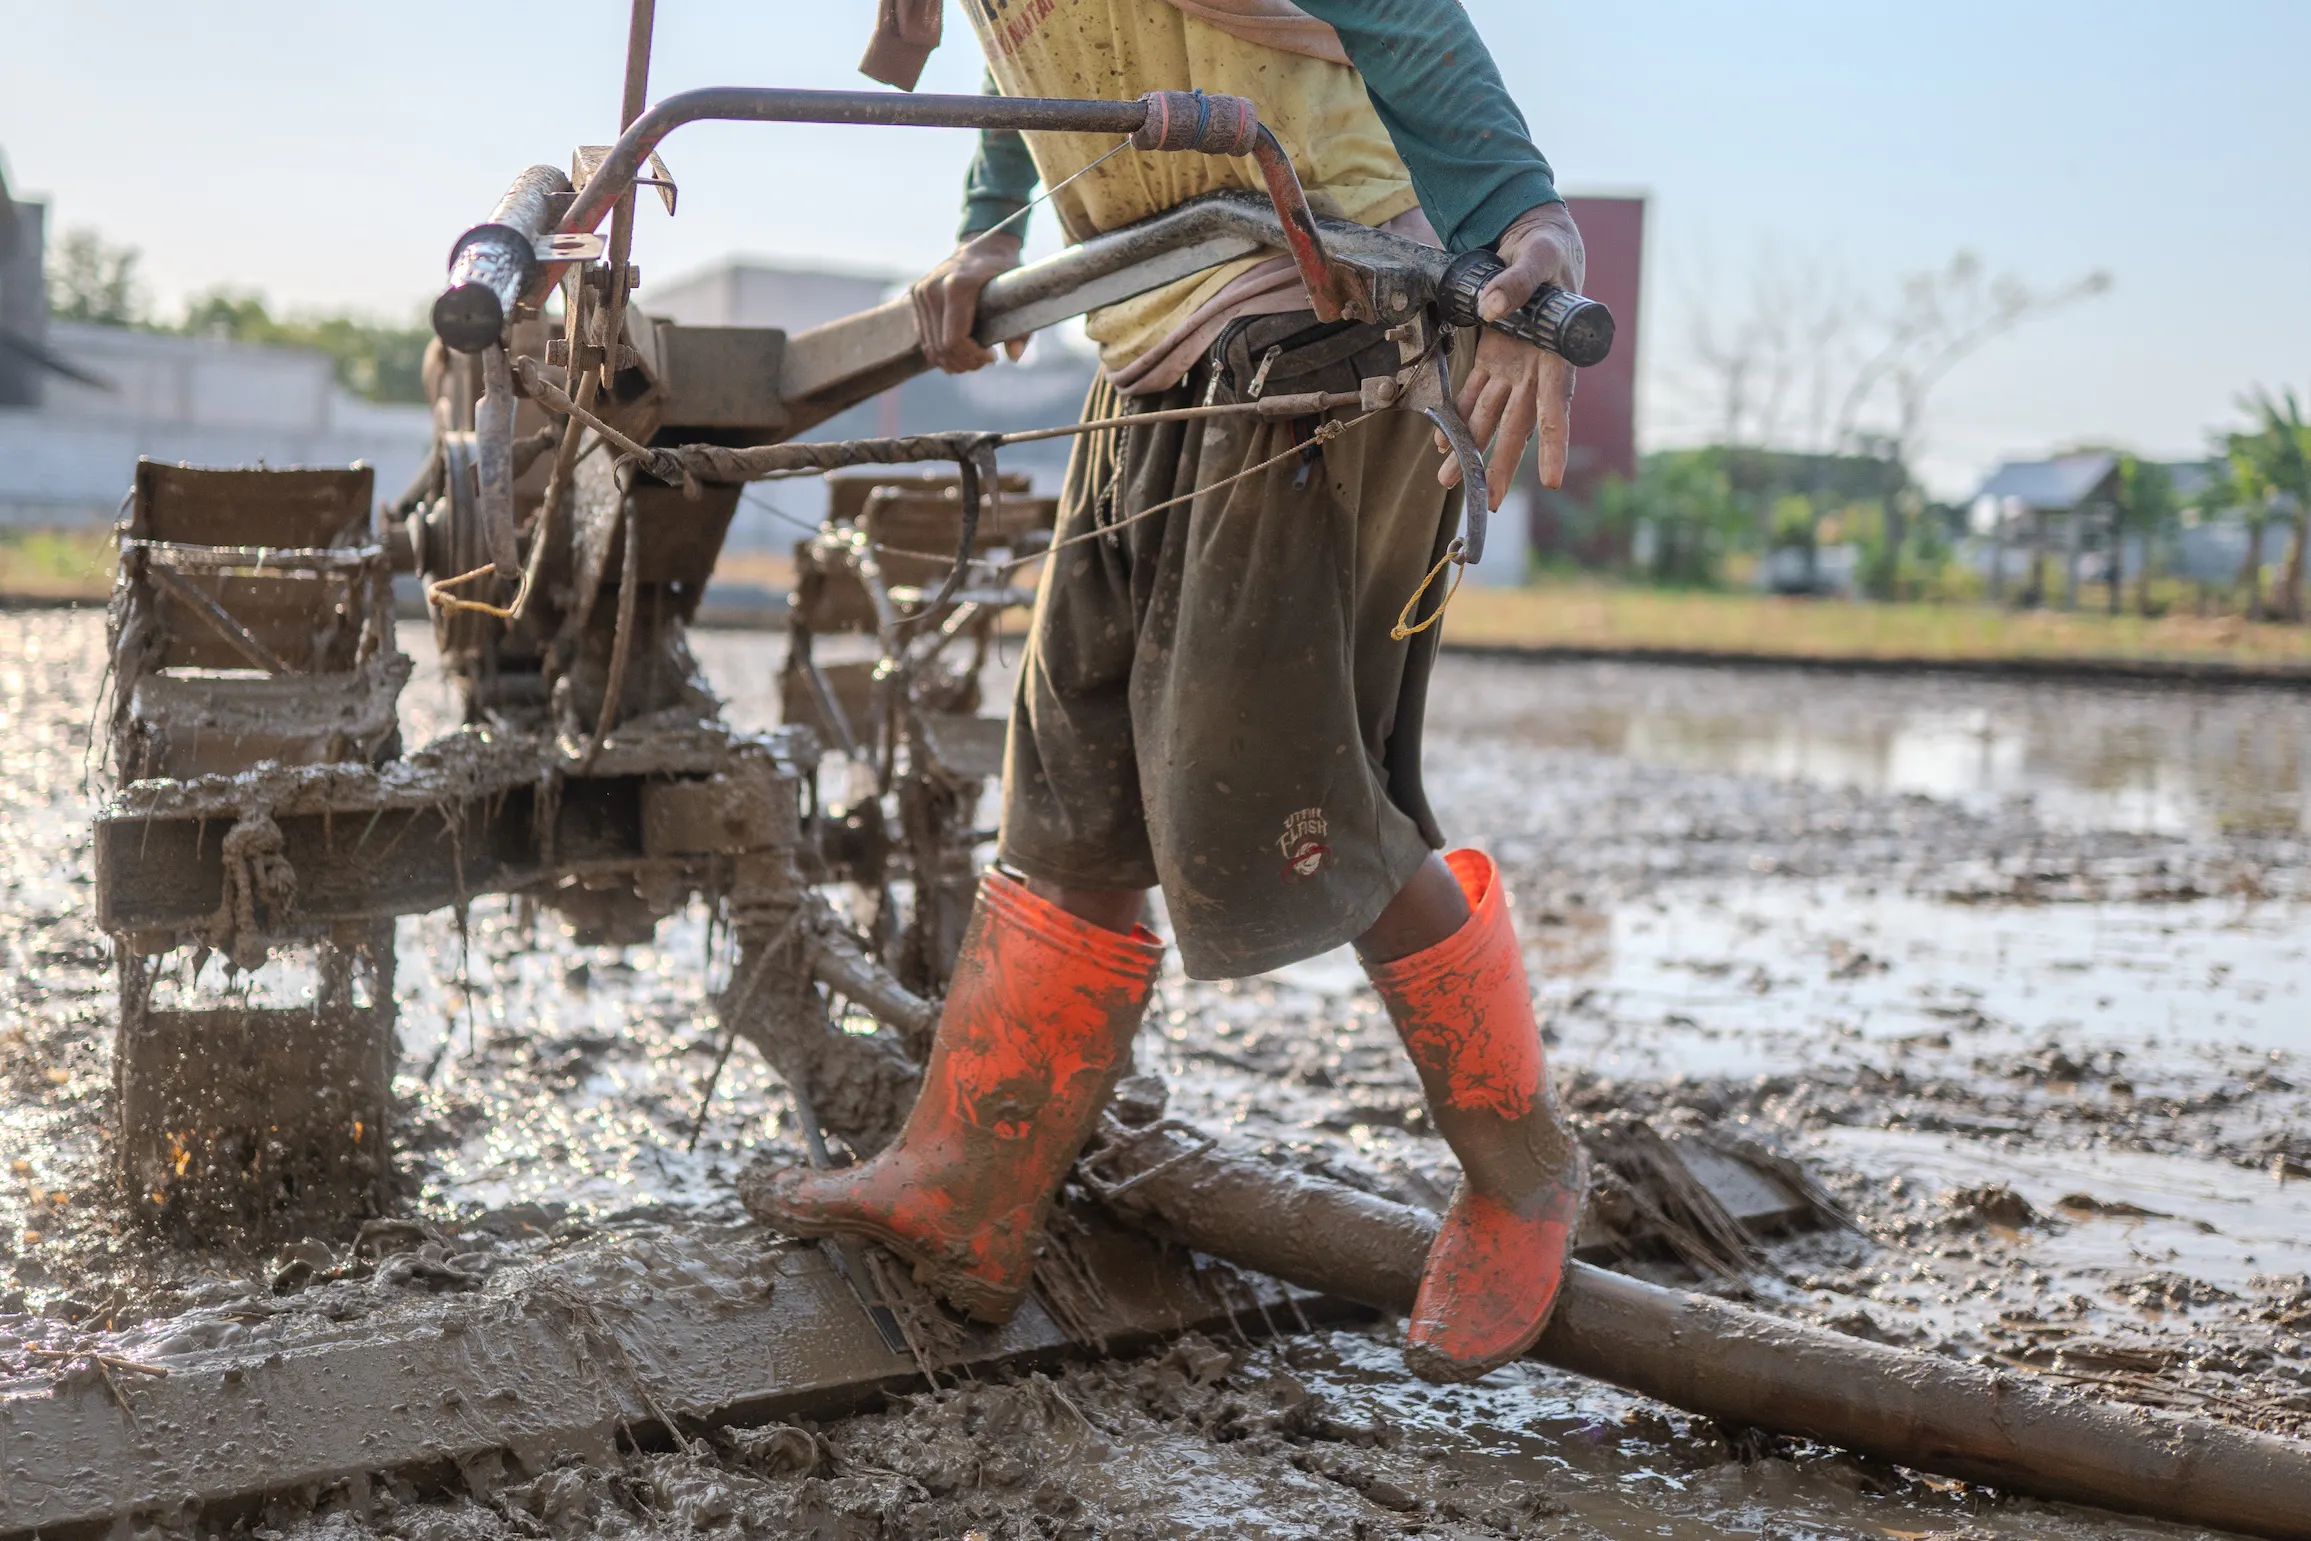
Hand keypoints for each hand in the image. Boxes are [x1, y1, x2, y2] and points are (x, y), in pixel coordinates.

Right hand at [911, 231, 1028, 373]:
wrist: (985, 245)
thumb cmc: (1005, 271)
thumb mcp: (1020, 296)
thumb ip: (1021, 328)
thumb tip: (1014, 356)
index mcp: (957, 286)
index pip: (954, 340)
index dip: (972, 357)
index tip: (992, 357)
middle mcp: (933, 288)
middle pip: (941, 347)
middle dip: (964, 362)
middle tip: (983, 362)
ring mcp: (921, 291)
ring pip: (930, 346)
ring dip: (952, 361)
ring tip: (972, 360)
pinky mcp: (916, 294)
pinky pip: (924, 337)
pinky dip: (940, 352)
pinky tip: (959, 353)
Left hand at [1437, 202, 1586, 503]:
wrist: (1537, 239)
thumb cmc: (1548, 248)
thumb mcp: (1537, 256)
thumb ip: (1516, 282)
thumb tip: (1491, 308)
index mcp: (1555, 351)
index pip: (1556, 405)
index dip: (1554, 442)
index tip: (1553, 479)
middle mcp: (1535, 368)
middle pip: (1520, 424)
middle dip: (1504, 464)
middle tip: (1490, 500)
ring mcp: (1514, 366)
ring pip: (1493, 417)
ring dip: (1472, 448)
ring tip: (1450, 481)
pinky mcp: (1494, 358)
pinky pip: (1474, 394)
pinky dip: (1458, 417)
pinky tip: (1442, 443)